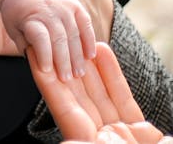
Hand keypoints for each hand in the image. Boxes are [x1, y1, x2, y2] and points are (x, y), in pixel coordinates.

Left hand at [0, 0, 95, 80]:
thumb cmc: (16, 11)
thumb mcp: (13, 28)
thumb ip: (26, 46)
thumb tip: (38, 66)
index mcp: (30, 16)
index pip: (40, 37)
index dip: (44, 55)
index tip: (48, 72)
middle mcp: (49, 10)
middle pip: (60, 39)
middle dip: (64, 61)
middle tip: (68, 80)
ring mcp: (64, 6)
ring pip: (74, 34)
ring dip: (78, 56)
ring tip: (80, 73)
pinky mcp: (76, 5)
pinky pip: (86, 24)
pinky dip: (89, 40)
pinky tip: (90, 55)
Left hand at [30, 43, 172, 143]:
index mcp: (88, 143)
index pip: (63, 108)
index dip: (48, 83)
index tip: (35, 58)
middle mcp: (97, 138)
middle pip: (77, 97)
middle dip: (64, 68)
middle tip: (51, 39)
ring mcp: (116, 134)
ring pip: (99, 93)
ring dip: (89, 66)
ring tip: (79, 40)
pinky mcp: (137, 130)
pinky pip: (121, 98)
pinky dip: (112, 76)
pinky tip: (103, 53)